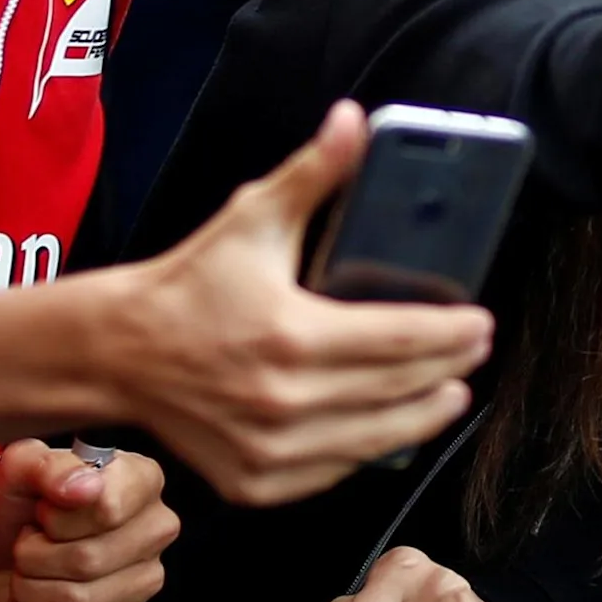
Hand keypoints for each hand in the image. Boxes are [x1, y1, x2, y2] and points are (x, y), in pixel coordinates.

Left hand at [0, 440, 177, 601]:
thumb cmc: (12, 506)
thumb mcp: (18, 469)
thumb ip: (49, 466)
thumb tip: (85, 486)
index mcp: (141, 480)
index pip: (108, 509)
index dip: (58, 518)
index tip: (41, 510)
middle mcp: (155, 529)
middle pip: (88, 560)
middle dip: (34, 557)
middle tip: (26, 544)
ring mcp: (146, 580)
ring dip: (30, 591)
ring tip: (28, 572)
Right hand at [99, 103, 497, 505]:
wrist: (119, 351)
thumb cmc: (192, 281)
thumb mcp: (253, 218)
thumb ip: (313, 171)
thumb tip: (355, 119)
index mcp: (291, 335)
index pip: (401, 340)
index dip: (451, 334)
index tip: (482, 325)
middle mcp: (284, 400)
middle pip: (398, 390)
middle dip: (448, 370)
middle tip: (475, 352)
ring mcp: (269, 450)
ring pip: (375, 441)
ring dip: (423, 418)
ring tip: (452, 394)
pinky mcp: (255, 482)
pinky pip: (333, 470)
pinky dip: (367, 450)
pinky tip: (391, 426)